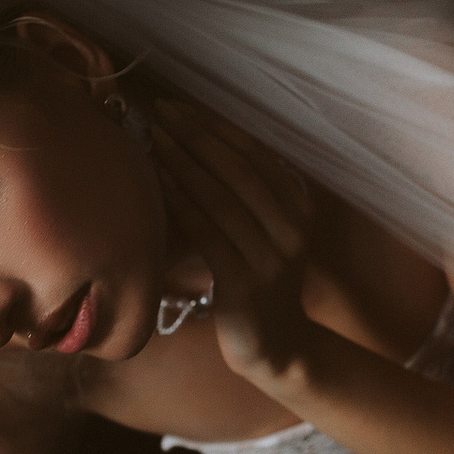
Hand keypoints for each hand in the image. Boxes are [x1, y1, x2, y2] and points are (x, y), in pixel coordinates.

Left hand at [151, 99, 318, 381]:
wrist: (277, 346)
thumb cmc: (259, 282)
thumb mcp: (265, 234)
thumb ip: (246, 195)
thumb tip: (194, 142)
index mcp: (300, 208)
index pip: (255, 154)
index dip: (215, 127)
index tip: (178, 108)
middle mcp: (293, 229)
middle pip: (238, 170)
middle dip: (195, 137)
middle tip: (159, 114)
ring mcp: (273, 258)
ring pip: (222, 198)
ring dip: (183, 164)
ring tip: (153, 141)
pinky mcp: (247, 284)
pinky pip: (208, 234)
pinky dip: (182, 205)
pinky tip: (158, 186)